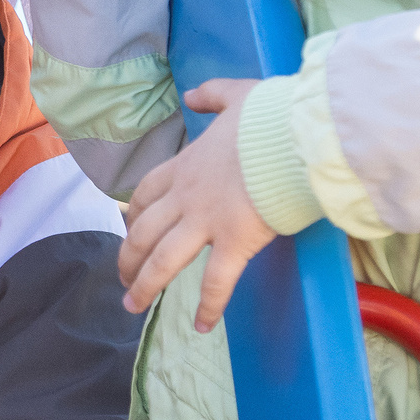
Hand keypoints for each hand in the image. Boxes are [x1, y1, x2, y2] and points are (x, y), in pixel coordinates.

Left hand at [118, 78, 276, 328]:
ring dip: (145, 286)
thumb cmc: (272, 116)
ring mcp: (207, 221)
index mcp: (185, 166)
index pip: (145, 195)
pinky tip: (201, 326)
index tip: (128, 229)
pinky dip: (208, 307)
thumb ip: (210, 95)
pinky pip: (216, 282)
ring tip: (134, 307)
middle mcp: (187, 197)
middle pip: (143, 233)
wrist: (297, 134)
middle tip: (122, 280)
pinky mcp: (235, 241)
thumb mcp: (235, 95)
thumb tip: (192, 93)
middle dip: (128, 258)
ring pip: (162, 260)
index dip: (133, 215)